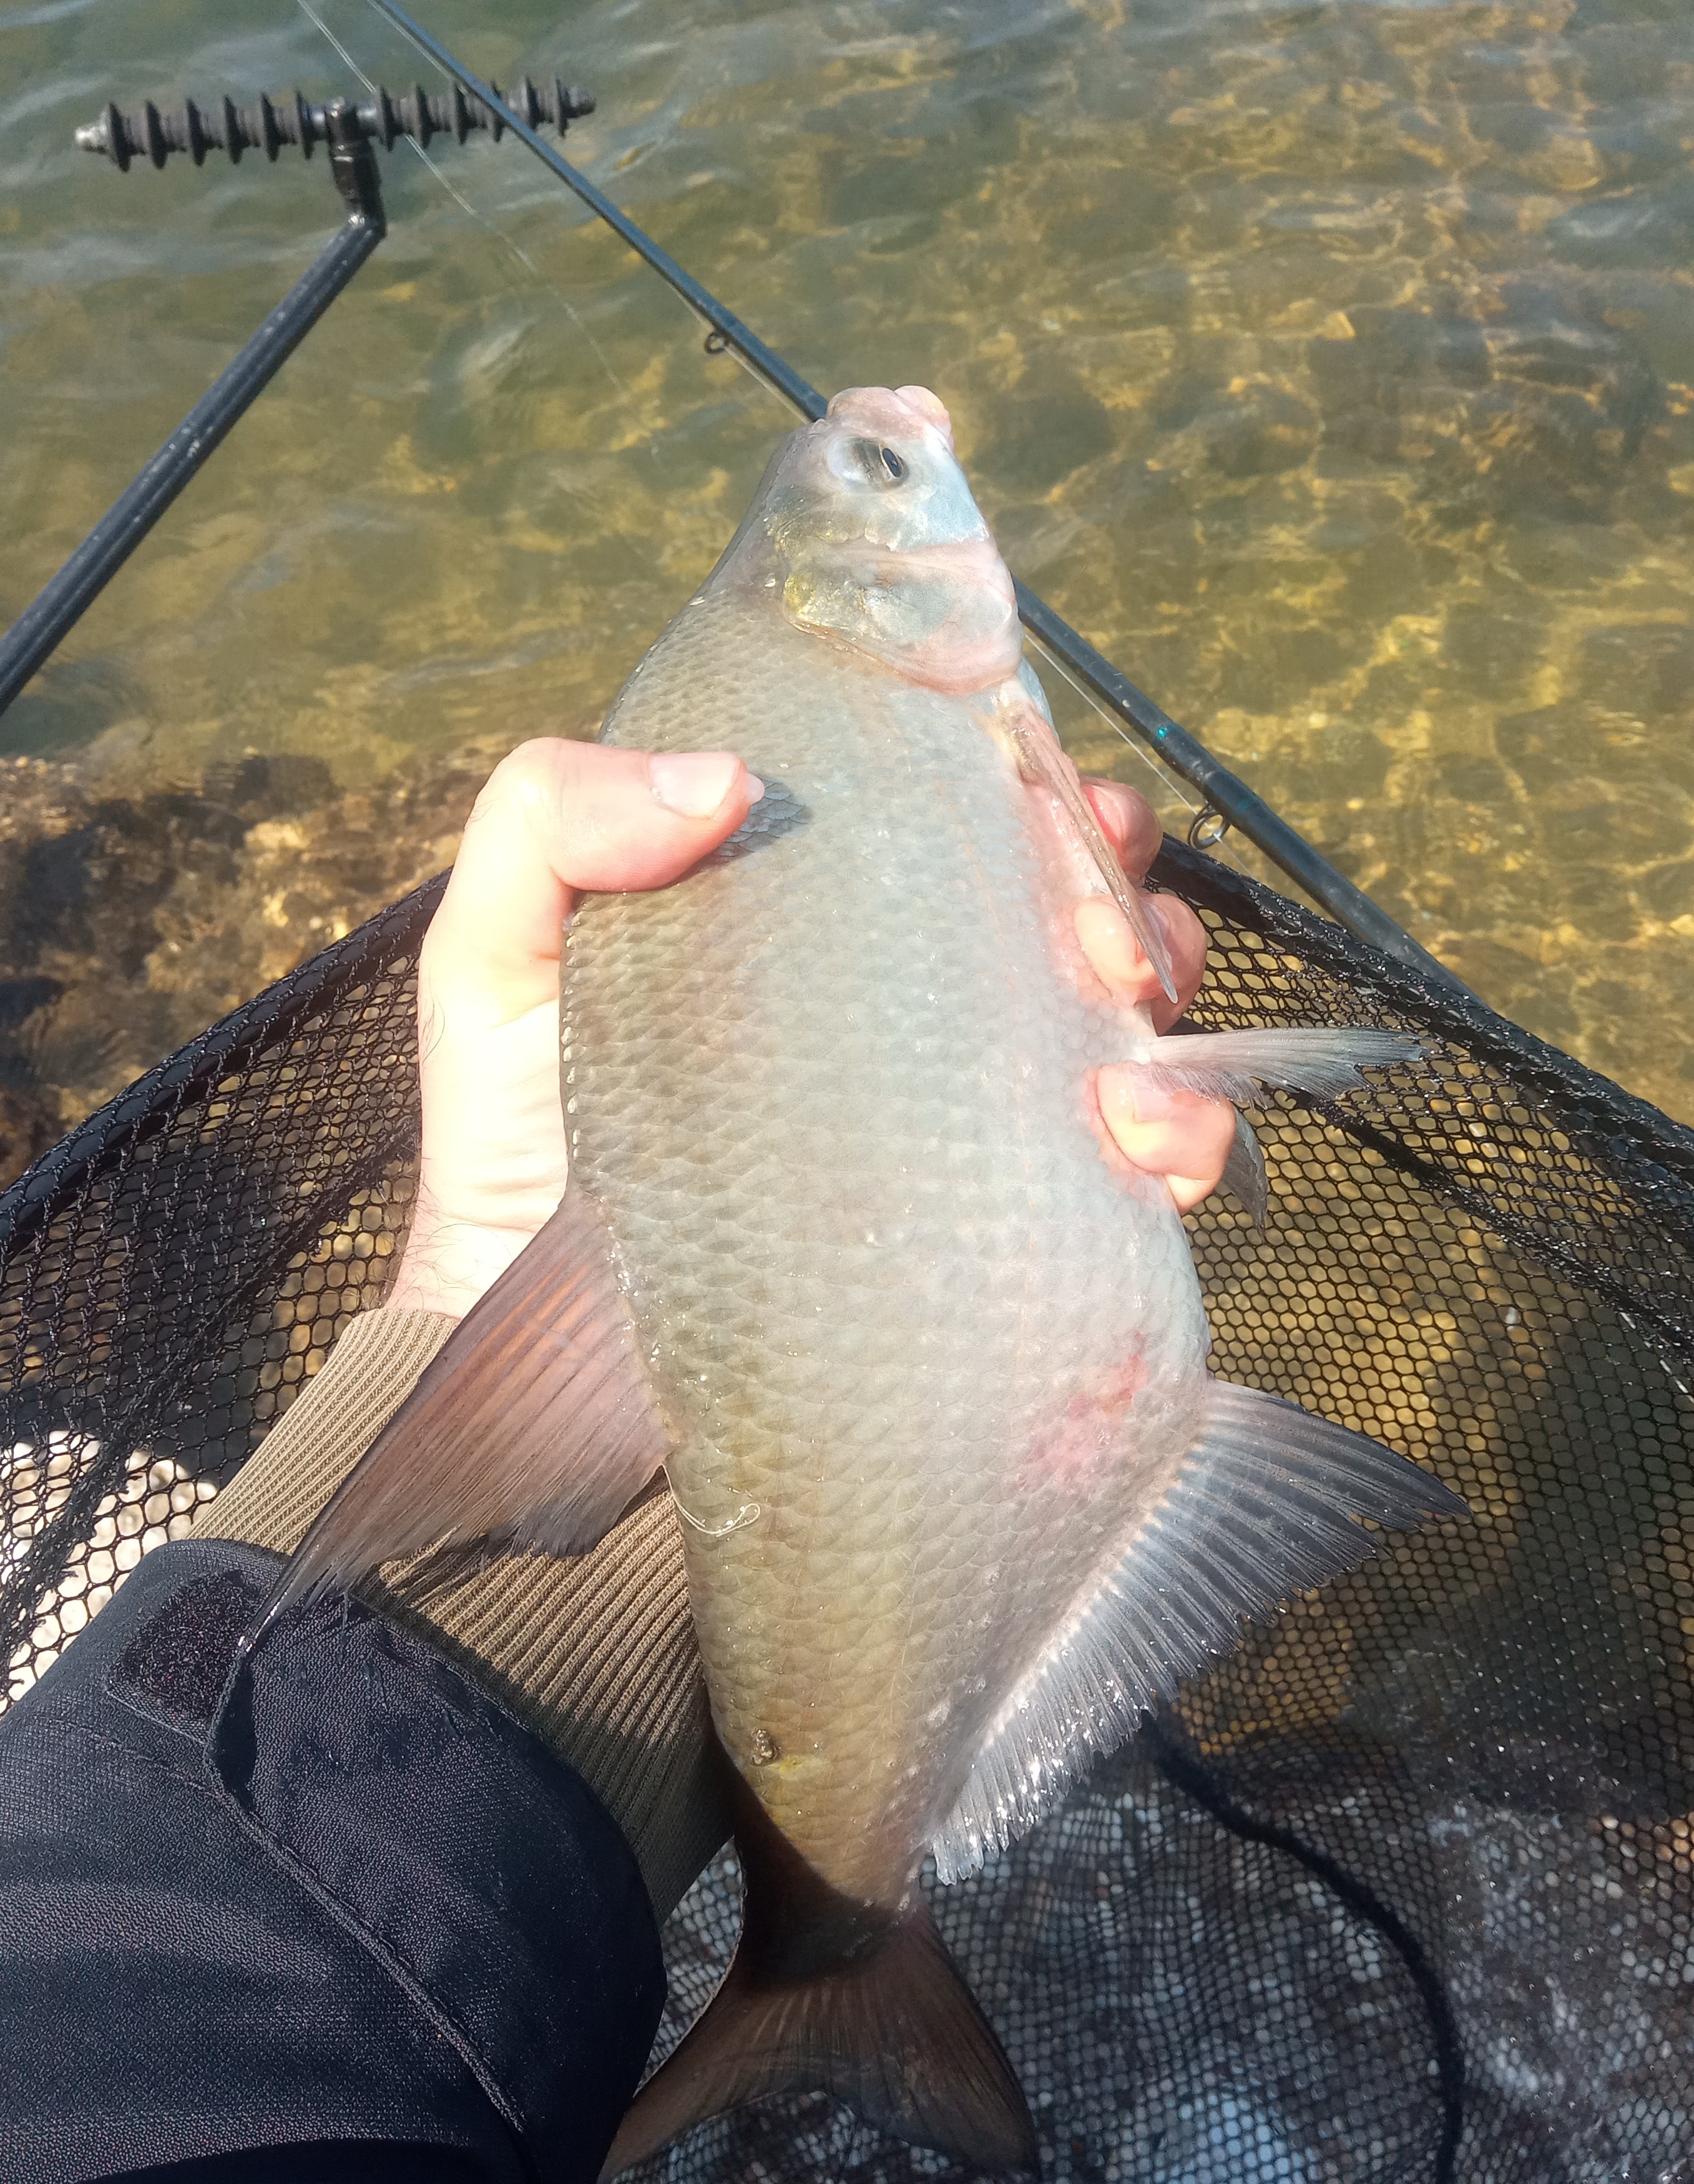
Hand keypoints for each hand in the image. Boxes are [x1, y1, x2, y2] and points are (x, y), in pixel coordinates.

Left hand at [385, 741, 1233, 1320]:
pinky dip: (1180, 1129)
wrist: (554, 1378)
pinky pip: (1149, 1161)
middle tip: (1087, 910)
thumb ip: (553, 817)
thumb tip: (726, 779)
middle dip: (1101, 877)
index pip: (942, 816)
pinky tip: (1140, 1131)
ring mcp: (970, 1120)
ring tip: (1124, 1004)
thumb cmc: (516, 1155)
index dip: (1007, 775)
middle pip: (1050, 899)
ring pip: (1125, 1011)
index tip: (1027, 767)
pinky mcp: (1016, 1231)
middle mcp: (908, 1008)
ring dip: (1157, 978)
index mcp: (811, 920)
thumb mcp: (495, 959)